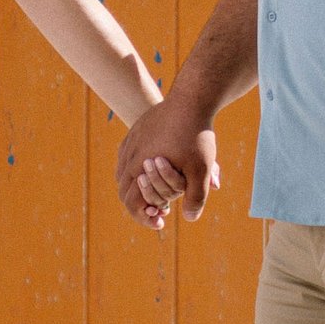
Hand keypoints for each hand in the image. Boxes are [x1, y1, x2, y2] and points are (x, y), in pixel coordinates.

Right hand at [117, 93, 219, 229]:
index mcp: (140, 168)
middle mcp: (129, 157)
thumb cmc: (195, 136)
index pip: (131, 203)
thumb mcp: (201, 169)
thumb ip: (196, 197)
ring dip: (136, 188)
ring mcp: (130, 143)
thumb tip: (190, 218)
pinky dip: (134, 170)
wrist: (190, 100)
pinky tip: (148, 170)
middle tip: (160, 212)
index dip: (144, 218)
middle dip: (139, 205)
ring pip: (122, 173)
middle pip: (124, 190)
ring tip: (154, 193)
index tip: (161, 223)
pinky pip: (126, 156)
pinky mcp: (135, 132)